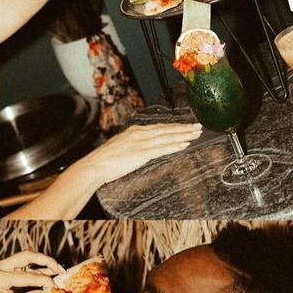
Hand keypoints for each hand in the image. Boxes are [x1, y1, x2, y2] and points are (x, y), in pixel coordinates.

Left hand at [0, 250, 65, 292]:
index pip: (27, 275)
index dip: (44, 280)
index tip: (57, 285)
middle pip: (27, 256)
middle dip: (45, 261)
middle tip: (60, 269)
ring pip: (25, 258)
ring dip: (41, 263)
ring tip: (57, 269)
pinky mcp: (2, 269)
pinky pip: (21, 265)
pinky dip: (34, 268)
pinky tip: (46, 272)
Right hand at [84, 122, 202, 186]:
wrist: (94, 166)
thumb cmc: (103, 161)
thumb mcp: (119, 148)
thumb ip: (131, 146)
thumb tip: (139, 150)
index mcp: (134, 132)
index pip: (158, 127)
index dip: (173, 126)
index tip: (185, 125)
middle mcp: (139, 134)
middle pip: (166, 129)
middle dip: (183, 128)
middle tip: (197, 126)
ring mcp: (141, 143)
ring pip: (167, 137)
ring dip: (183, 135)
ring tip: (196, 134)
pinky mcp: (141, 153)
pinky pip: (162, 148)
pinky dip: (175, 145)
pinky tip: (185, 144)